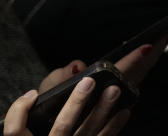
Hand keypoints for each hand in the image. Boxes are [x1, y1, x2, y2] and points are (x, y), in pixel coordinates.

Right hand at [4, 61, 132, 135]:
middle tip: (88, 82)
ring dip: (102, 111)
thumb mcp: (48, 106)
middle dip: (76, 103)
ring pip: (86, 133)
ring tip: (114, 90)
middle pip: (61, 128)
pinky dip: (114, 126)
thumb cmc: (54, 122)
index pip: (15, 131)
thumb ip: (56, 84)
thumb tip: (76, 67)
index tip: (33, 94)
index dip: (20, 112)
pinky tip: (124, 111)